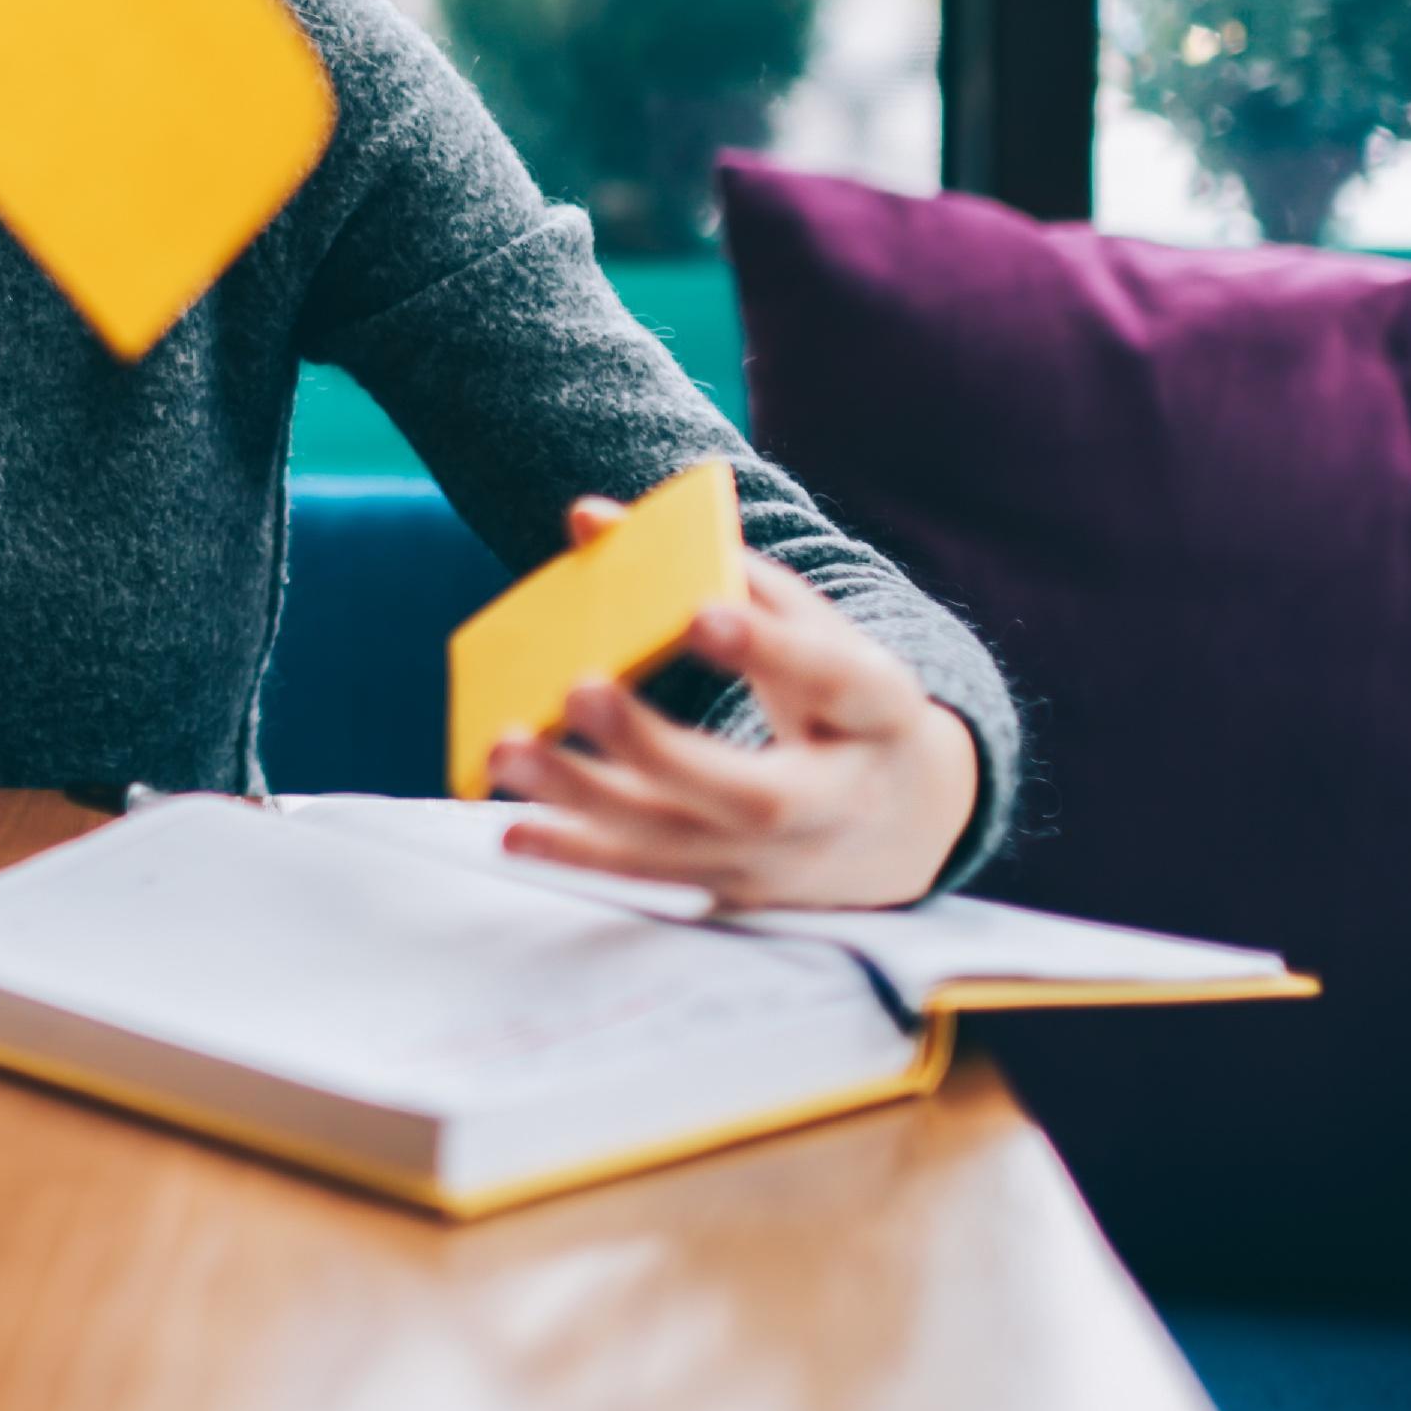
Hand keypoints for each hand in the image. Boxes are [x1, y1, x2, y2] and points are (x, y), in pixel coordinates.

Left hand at [486, 500, 981, 908]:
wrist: (904, 818)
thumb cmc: (835, 694)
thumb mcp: (806, 624)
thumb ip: (710, 564)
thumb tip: (587, 518)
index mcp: (875, 711)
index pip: (832, 680)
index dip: (770, 649)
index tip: (700, 613)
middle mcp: (837, 801)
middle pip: (751, 795)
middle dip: (657, 748)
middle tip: (579, 690)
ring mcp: (783, 860)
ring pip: (682, 846)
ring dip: (586, 802)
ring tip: (507, 751)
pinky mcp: (735, 892)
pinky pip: (652, 881)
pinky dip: (579, 857)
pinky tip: (512, 832)